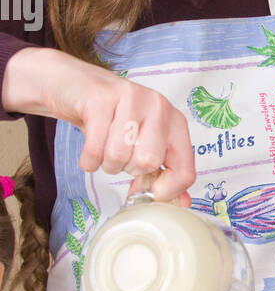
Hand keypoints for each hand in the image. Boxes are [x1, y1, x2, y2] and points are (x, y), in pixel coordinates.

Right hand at [3, 48, 195, 202]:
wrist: (73, 86)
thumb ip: (162, 172)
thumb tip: (181, 203)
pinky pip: (95, 148)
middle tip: (120, 155)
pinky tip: (89, 149)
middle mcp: (158, 106)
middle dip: (128, 169)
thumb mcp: (142, 144)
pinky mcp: (100, 99)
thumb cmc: (111, 120)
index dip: (166, 190)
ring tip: (104, 146)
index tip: (149, 191)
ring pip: (119, 155)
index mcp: (175, 121)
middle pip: (148, 162)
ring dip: (106, 162)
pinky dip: (88, 160)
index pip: (185, 169)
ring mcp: (131, 98)